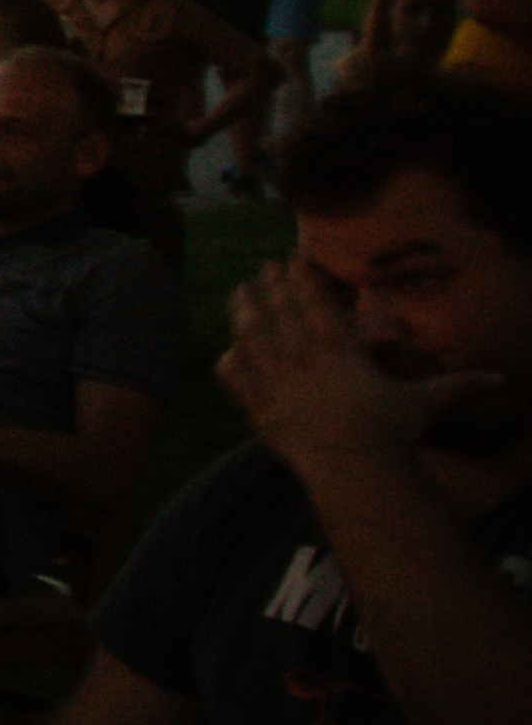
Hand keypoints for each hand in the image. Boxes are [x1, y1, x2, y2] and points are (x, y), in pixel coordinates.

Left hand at [221, 256, 494, 476]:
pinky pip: (240, 383)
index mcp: (341, 351)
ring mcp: (279, 384)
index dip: (305, 279)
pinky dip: (232, 367)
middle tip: (265, 266)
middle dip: (273, 286)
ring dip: (245, 312)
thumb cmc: (392, 431)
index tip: (294, 258)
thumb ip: (458, 385)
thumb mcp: (426, 402)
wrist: (353, 466)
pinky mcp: (262, 411)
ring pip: (254, 338)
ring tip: (239, 291)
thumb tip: (501, 380)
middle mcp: (305, 360)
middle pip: (283, 313)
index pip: (319, 304)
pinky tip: (223, 354)